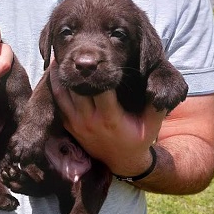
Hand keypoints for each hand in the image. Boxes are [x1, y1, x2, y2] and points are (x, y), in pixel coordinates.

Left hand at [49, 60, 165, 175]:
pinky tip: (54, 74)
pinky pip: (58, 105)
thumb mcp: (152, 124)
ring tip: (57, 57)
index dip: (99, 74)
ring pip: (62, 96)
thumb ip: (156, 105)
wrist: (122, 161)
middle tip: (73, 52)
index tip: (98, 59)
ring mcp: (77, 124)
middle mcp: (90, 120)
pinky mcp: (69, 126)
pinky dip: (55, 89)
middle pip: (77, 90)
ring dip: (59, 77)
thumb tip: (159, 86)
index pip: (101, 90)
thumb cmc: (139, 138)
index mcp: (111, 118)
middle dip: (76, 71)